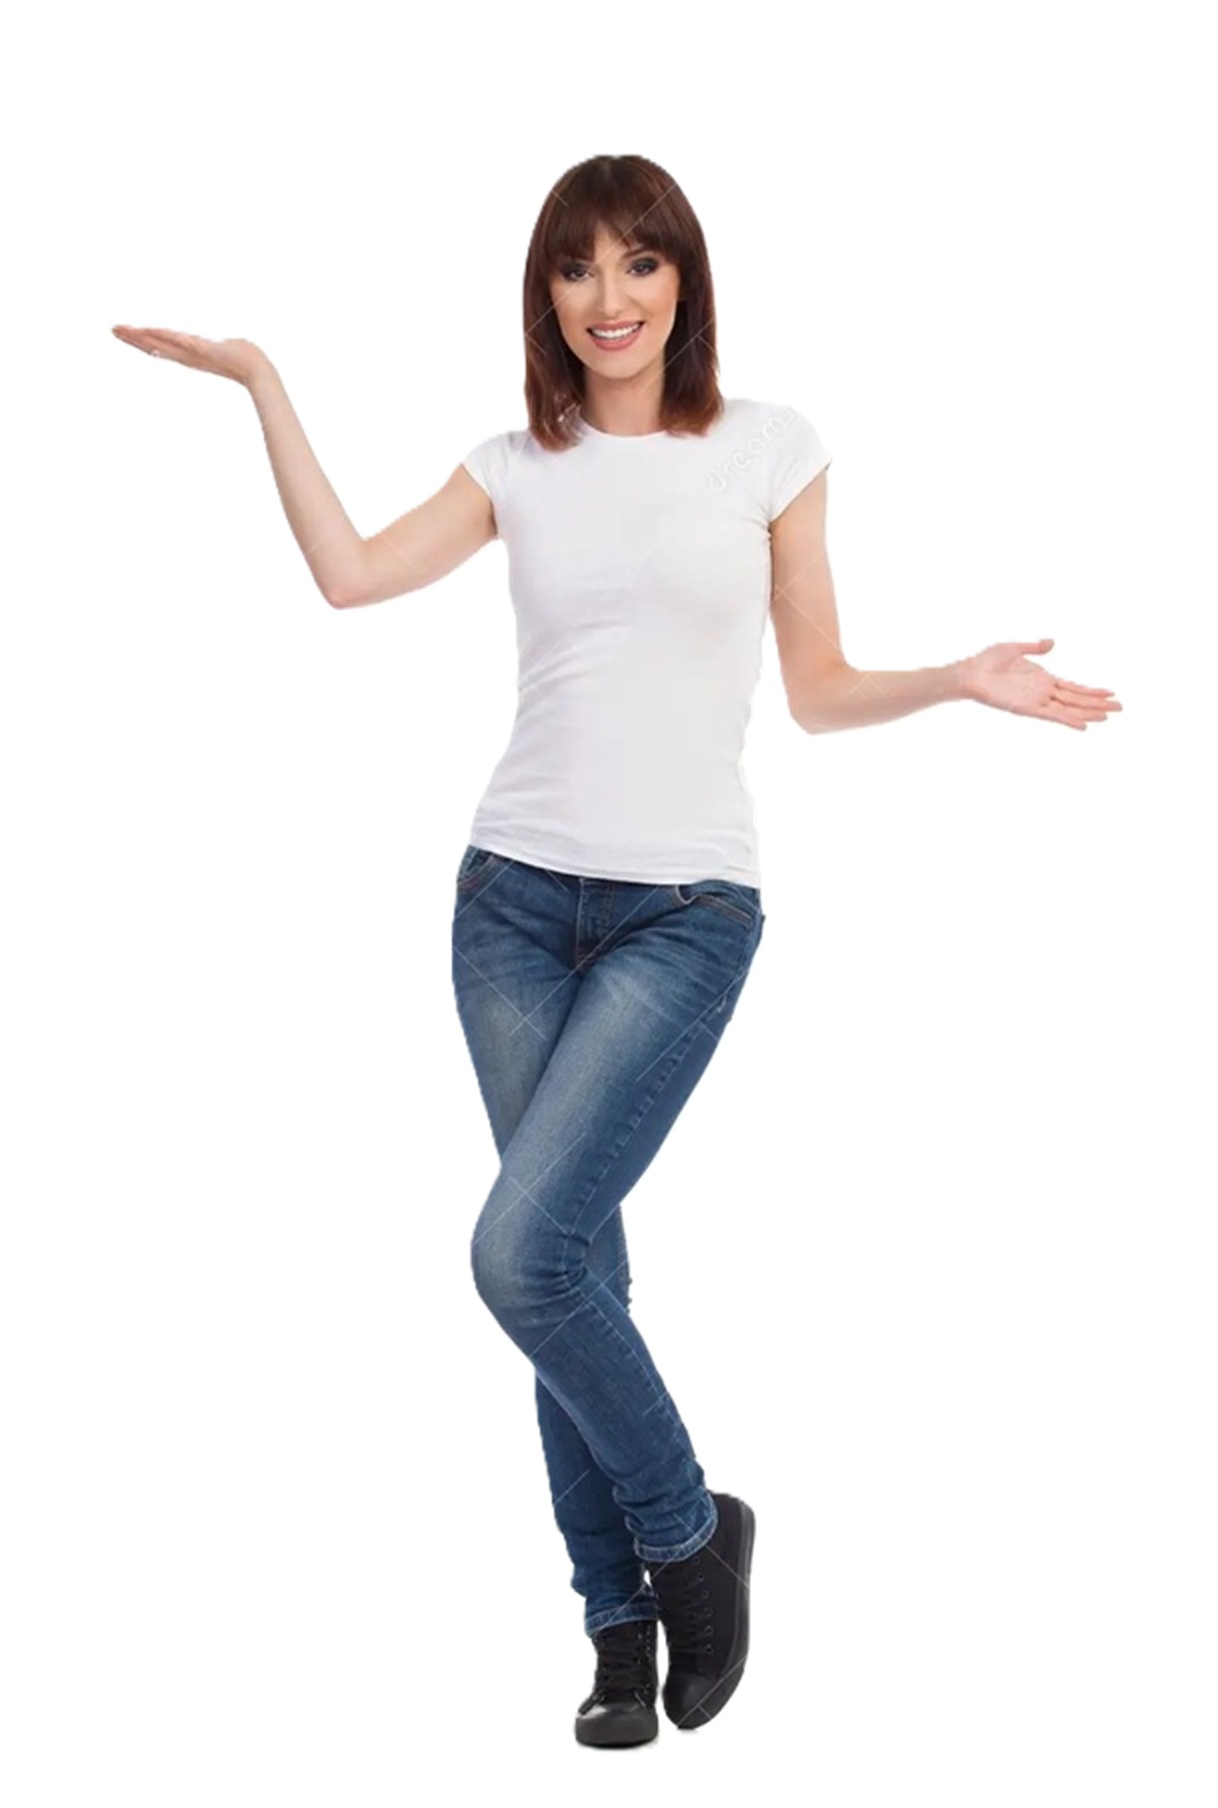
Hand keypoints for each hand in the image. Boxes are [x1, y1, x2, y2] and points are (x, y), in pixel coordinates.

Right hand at [111, 324, 268, 387]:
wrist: (256, 368)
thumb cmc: (241, 357)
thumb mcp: (219, 349)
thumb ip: (211, 346)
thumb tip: (209, 345)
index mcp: (187, 354)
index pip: (158, 345)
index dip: (140, 340)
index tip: (123, 332)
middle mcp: (187, 355)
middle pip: (154, 345)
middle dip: (133, 337)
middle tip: (113, 329)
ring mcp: (194, 353)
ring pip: (163, 343)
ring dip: (144, 336)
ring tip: (126, 329)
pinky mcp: (204, 350)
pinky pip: (181, 341)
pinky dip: (167, 337)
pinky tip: (154, 332)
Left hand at [956, 638, 1121, 729]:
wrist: (969, 673)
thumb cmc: (987, 661)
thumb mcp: (1014, 648)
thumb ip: (1035, 648)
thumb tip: (1052, 642)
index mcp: (1043, 679)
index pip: (1073, 687)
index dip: (1091, 690)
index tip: (1110, 692)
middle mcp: (1042, 692)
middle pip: (1076, 699)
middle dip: (1098, 703)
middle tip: (1121, 707)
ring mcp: (1036, 700)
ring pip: (1068, 709)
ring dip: (1088, 712)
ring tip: (1109, 716)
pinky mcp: (1026, 707)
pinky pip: (1051, 715)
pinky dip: (1067, 720)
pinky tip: (1083, 725)